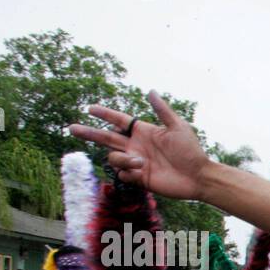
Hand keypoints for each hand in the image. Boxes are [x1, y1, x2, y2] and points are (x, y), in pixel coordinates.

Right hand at [68, 91, 211, 199]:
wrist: (198, 176)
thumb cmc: (191, 151)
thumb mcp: (178, 127)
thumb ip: (162, 110)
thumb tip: (150, 91)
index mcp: (143, 131)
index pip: (118, 120)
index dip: (104, 114)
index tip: (90, 108)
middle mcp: (136, 146)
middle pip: (105, 137)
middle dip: (88, 132)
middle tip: (72, 128)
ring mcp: (136, 162)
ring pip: (113, 158)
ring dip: (121, 159)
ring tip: (141, 162)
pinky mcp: (138, 178)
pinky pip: (122, 174)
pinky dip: (127, 171)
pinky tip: (141, 171)